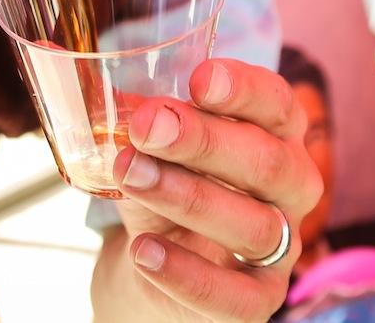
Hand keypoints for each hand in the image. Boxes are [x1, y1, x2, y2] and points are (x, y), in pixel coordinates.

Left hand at [98, 59, 321, 320]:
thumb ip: (136, 121)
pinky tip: (143, 251)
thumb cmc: (162, 188)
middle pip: (269, 162)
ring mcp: (281, 248)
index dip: (244, 90)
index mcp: (274, 135)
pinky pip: (236, 296)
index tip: (199, 78)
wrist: (148, 264)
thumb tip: (85, 75)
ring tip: (131, 177)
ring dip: (188, 198)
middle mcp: (290, 189)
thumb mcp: (150, 149)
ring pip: (254, 226)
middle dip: (205, 141)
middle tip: (147, 126)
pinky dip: (187, 273)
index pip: (276, 104)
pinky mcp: (258, 299)